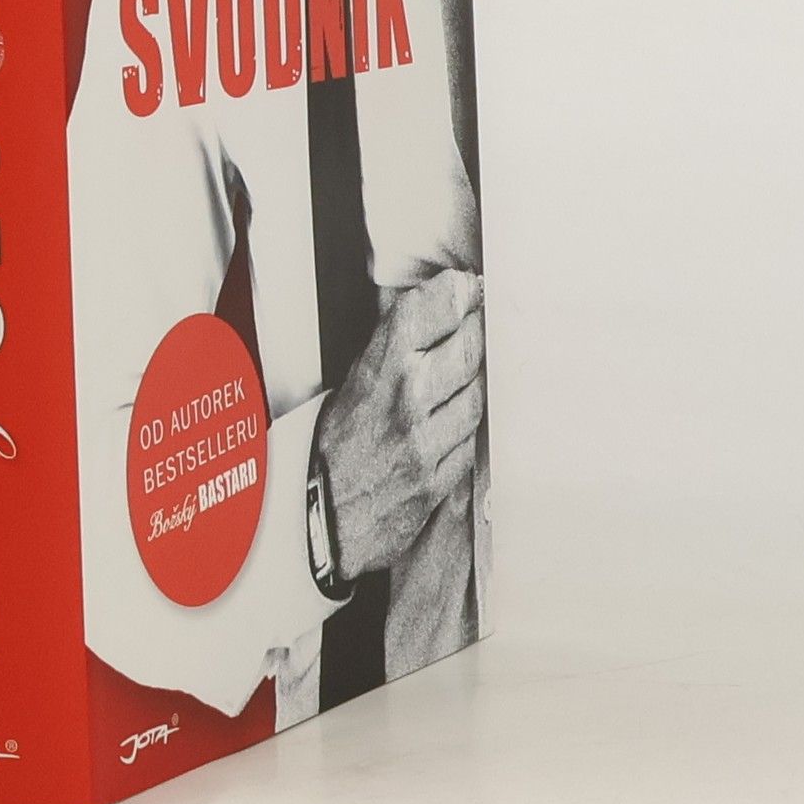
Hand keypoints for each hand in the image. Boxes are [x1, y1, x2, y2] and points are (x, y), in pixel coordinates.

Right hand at [315, 269, 484, 582]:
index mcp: (380, 364)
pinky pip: (474, 437)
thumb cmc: (334, 444)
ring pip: (480, 392)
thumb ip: (394, 345)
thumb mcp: (353, 380)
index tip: (472, 288)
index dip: (462, 292)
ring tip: (471, 374)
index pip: (436, 306)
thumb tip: (436, 306)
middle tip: (482, 323)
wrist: (320, 516)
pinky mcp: (442, 475)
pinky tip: (460, 418)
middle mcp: (407, 396)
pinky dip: (471, 424)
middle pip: (471, 345)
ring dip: (480, 380)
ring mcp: (428, 439)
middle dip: (480, 330)